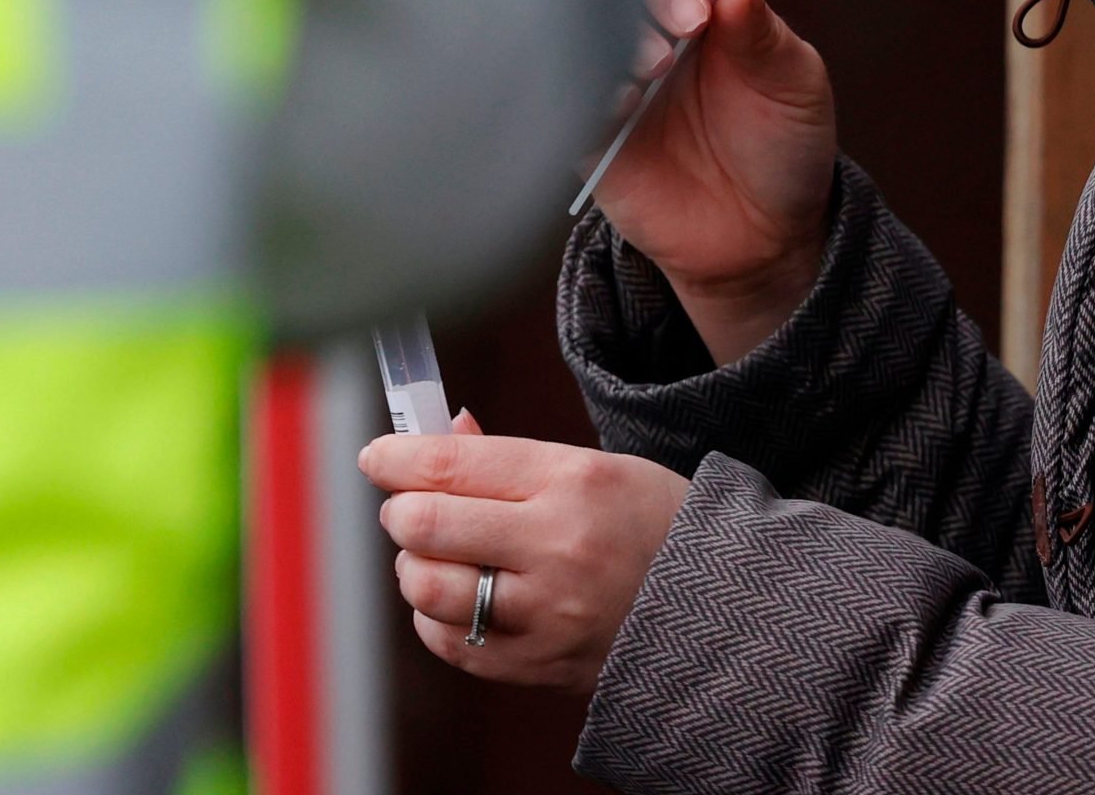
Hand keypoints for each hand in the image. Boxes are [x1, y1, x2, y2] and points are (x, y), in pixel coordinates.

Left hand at [362, 413, 688, 694]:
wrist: (718, 611)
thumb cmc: (651, 523)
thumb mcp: (595, 466)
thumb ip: (509, 456)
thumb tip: (441, 429)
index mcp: (573, 480)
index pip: (451, 463)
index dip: (394, 457)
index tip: (375, 456)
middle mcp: (557, 546)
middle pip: (427, 524)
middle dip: (399, 509)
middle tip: (404, 504)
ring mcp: (547, 613)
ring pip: (429, 587)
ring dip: (413, 564)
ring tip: (433, 554)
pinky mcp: (539, 665)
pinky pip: (450, 642)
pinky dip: (434, 616)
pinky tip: (456, 598)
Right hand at [596, 0, 837, 360]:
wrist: (759, 240)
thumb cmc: (780, 147)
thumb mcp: (792, 84)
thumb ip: (762, 30)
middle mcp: (650, 21)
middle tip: (689, 26)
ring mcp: (612, 68)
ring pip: (581, 12)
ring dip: (617, 27)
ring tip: (656, 69)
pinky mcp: (584, 123)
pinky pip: (563, 87)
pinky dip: (587, 83)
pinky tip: (622, 103)